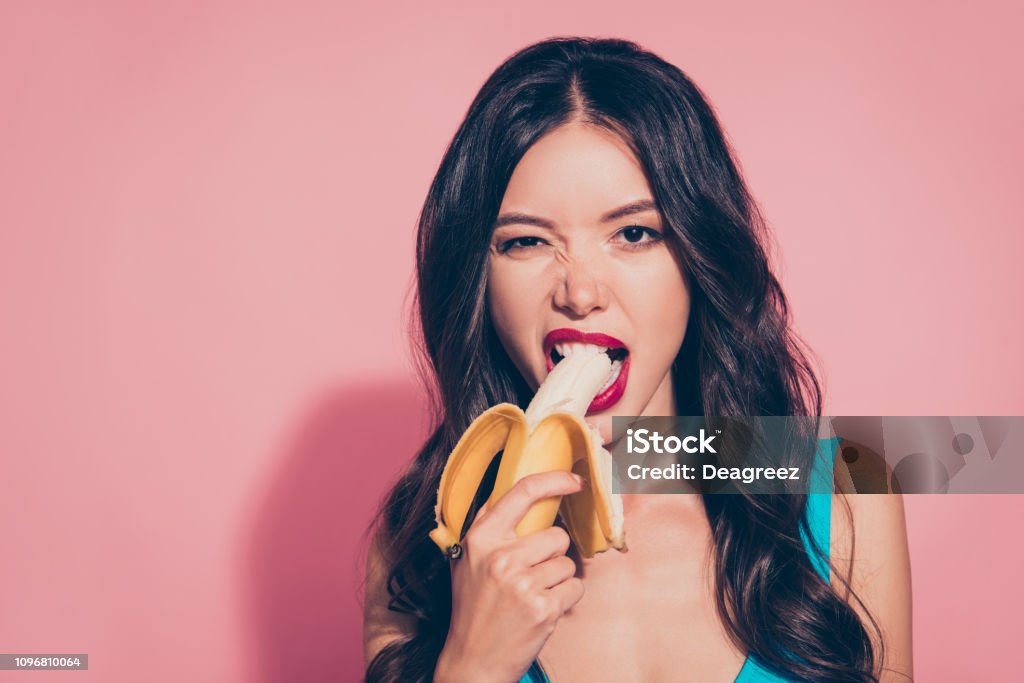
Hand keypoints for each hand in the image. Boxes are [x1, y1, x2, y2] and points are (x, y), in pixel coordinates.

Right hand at [435, 471, 585, 682]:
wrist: (472, 661)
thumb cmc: (472, 610)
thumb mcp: (467, 561)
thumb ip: (488, 528)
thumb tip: (517, 493)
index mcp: (481, 539)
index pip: (522, 492)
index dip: (554, 480)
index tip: (574, 480)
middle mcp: (501, 557)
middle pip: (556, 535)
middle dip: (551, 556)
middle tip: (529, 577)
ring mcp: (523, 583)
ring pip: (567, 563)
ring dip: (557, 580)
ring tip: (531, 597)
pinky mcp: (543, 608)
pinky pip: (575, 587)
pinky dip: (565, 600)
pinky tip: (542, 611)